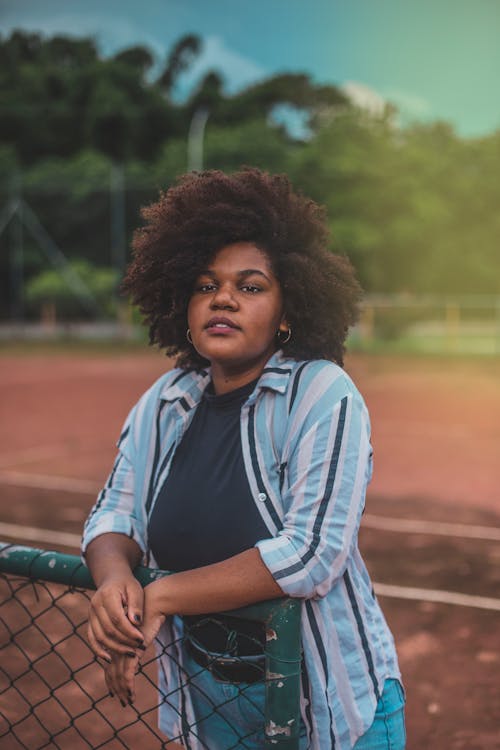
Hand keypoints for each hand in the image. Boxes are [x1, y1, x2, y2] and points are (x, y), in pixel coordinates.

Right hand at [87, 573, 144, 660]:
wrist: (112, 579)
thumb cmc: (127, 585)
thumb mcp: (135, 589)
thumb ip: (136, 605)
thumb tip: (136, 622)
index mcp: (107, 595)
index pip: (117, 619)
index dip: (129, 631)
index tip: (141, 638)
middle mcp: (95, 605)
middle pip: (108, 629)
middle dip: (124, 641)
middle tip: (138, 647)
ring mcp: (90, 614)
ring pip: (100, 637)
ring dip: (115, 648)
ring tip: (130, 652)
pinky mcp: (90, 621)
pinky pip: (92, 639)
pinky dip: (99, 650)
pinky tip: (109, 659)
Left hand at [105, 581, 165, 703]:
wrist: (152, 604)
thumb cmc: (147, 615)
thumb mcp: (139, 631)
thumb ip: (133, 640)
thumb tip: (136, 649)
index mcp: (117, 643)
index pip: (111, 666)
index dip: (112, 680)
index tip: (114, 691)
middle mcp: (118, 647)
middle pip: (113, 673)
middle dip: (117, 689)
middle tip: (122, 701)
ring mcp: (124, 649)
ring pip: (120, 676)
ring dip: (123, 691)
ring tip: (128, 701)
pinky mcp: (133, 650)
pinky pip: (128, 673)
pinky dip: (128, 686)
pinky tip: (131, 695)